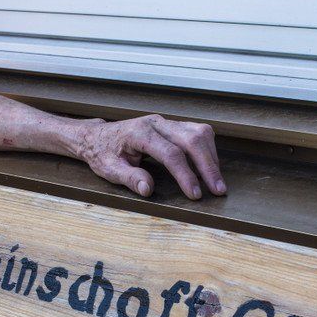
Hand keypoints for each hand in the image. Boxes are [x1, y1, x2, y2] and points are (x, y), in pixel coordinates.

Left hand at [72, 114, 225, 199]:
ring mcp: (166, 122)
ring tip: (216, 182)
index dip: (186, 175)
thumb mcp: (109, 170)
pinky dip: (207, 149)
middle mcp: (157, 123)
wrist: (97, 137)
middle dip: (208, 166)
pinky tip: (209, 167)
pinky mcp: (172, 125)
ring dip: (212, 157)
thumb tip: (148, 189)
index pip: (171, 154)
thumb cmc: (103, 153)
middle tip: (218, 190)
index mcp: (140, 134)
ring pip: (199, 132)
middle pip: (192, 139)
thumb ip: (129, 178)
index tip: (195, 194)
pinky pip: (197, 132)